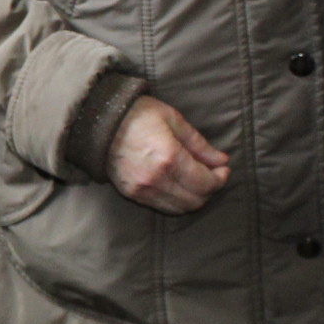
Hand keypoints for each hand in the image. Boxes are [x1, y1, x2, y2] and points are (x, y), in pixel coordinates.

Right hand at [108, 96, 229, 213]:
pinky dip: (177, 201)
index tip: (224, 168)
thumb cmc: (138, 114)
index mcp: (169, 157)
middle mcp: (156, 179)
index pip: (205, 183)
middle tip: (213, 174)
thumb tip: (221, 160)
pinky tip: (179, 185)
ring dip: (194, 198)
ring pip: (180, 208)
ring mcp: (142, 190)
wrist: (99, 121)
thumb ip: (199, 144)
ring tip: (196, 181)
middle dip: (210, 189)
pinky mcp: (132, 194)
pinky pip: (163, 207)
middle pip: (196, 200)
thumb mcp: (174, 120)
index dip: (220, 178)